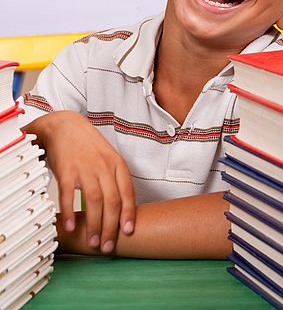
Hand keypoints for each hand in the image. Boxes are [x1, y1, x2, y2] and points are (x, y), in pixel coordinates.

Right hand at [24, 111, 135, 252]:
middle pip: (111, 200)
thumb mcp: (108, 158)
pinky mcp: (66, 170)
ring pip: (93, 200)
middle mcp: (103, 166)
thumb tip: (121, 207)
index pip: (127, 192)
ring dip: (93, 224)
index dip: (128, 214)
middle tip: (107, 246)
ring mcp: (84, 167)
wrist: (65, 126)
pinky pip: (69, 194)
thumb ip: (115, 179)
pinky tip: (70, 226)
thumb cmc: (88, 145)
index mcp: (117, 163)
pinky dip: (70, 212)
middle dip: (110, 227)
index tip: (127, 232)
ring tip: (92, 242)